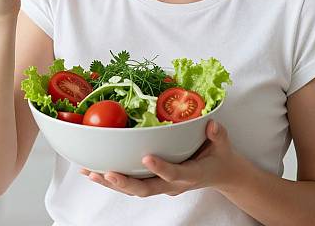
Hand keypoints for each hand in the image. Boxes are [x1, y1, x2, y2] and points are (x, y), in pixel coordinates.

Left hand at [80, 119, 239, 196]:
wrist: (221, 173)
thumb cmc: (220, 156)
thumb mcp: (224, 144)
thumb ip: (218, 135)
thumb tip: (211, 124)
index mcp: (191, 174)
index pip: (174, 174)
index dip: (160, 167)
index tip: (146, 157)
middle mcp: (173, 184)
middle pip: (147, 188)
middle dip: (125, 183)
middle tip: (107, 172)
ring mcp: (162, 186)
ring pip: (134, 190)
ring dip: (112, 183)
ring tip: (91, 173)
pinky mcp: (154, 182)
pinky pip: (131, 185)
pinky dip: (112, 180)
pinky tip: (94, 172)